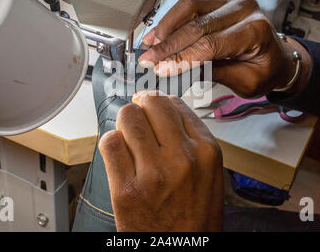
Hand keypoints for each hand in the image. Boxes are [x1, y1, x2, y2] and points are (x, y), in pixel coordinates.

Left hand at [99, 91, 223, 231]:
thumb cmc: (195, 217)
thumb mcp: (210, 174)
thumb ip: (192, 139)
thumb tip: (168, 109)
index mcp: (207, 151)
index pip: (175, 104)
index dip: (159, 104)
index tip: (151, 107)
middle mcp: (182, 157)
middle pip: (150, 103)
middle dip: (141, 108)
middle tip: (139, 120)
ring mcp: (153, 173)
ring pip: (127, 117)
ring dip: (124, 123)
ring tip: (129, 138)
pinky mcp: (126, 189)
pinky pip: (109, 143)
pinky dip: (111, 143)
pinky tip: (120, 155)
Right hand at [138, 0, 310, 97]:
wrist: (277, 59)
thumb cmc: (266, 71)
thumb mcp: (244, 82)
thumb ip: (212, 73)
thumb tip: (176, 70)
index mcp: (255, 31)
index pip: (210, 44)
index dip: (182, 58)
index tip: (161, 69)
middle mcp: (244, 10)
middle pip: (197, 25)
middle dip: (168, 45)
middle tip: (148, 59)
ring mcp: (232, 1)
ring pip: (190, 7)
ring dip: (166, 27)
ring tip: (149, 44)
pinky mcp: (220, 0)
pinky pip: (192, 5)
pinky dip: (172, 18)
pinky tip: (158, 32)